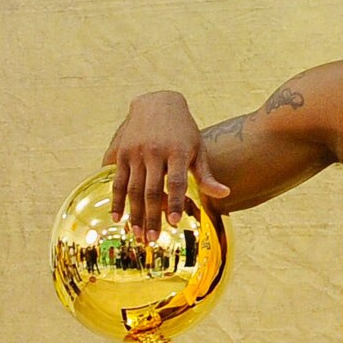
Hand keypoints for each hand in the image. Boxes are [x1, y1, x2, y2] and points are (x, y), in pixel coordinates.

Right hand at [104, 91, 228, 240]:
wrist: (156, 102)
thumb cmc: (183, 130)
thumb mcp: (197, 148)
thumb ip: (206, 174)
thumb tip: (225, 194)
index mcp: (177, 151)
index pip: (176, 181)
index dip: (175, 203)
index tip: (175, 223)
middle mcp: (154, 151)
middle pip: (152, 190)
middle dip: (151, 217)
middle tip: (152, 240)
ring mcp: (135, 152)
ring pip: (133, 189)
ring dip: (134, 215)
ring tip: (137, 234)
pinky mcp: (121, 152)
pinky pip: (118, 181)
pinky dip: (117, 201)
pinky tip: (118, 218)